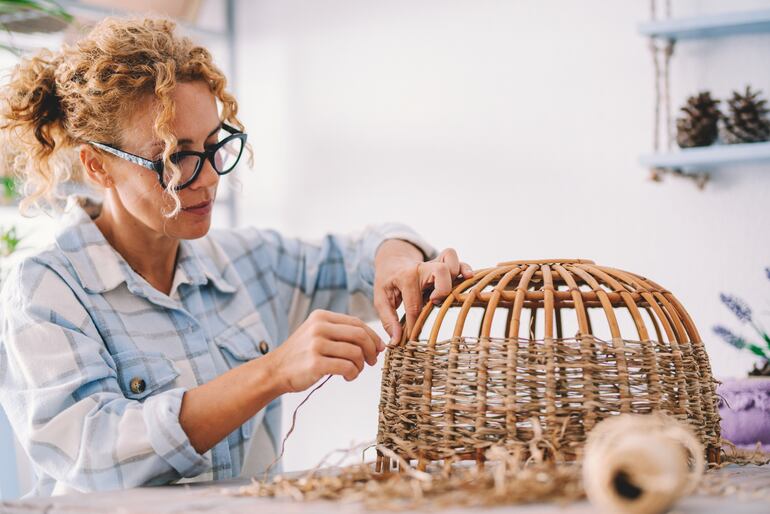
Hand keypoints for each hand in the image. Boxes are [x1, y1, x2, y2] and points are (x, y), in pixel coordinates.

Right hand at [268, 309, 384, 392]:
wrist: (275, 371)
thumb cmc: (301, 355)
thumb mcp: (316, 334)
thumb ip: (340, 333)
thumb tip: (374, 342)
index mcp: (321, 317)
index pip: (357, 323)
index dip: (373, 336)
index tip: (379, 348)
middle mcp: (319, 327)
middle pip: (359, 335)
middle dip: (372, 350)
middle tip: (372, 361)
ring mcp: (316, 345)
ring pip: (355, 353)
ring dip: (360, 365)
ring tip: (354, 371)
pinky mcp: (315, 363)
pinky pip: (347, 367)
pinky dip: (353, 374)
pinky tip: (347, 377)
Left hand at [373, 241, 472, 343]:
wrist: (391, 261)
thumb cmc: (387, 282)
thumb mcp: (380, 300)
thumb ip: (388, 321)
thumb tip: (396, 341)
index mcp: (405, 277)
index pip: (415, 304)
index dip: (415, 324)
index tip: (412, 336)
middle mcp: (422, 267)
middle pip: (441, 271)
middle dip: (442, 290)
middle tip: (433, 302)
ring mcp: (434, 264)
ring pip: (452, 261)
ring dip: (455, 276)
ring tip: (449, 292)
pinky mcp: (443, 265)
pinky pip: (458, 261)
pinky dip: (465, 269)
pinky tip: (467, 278)